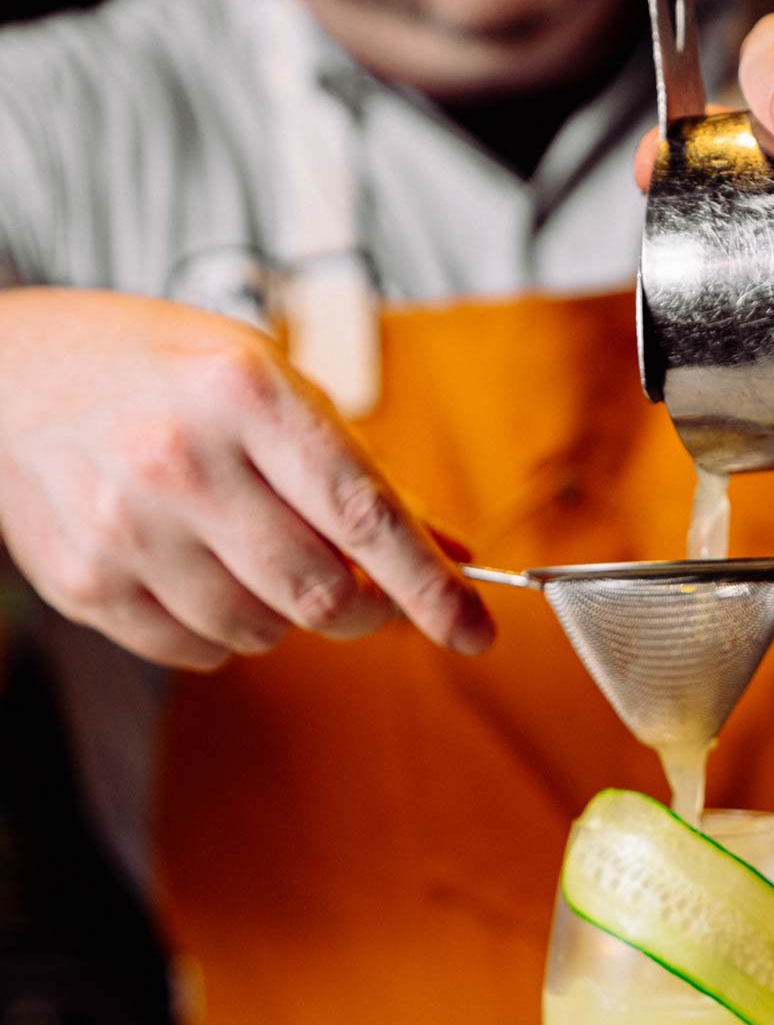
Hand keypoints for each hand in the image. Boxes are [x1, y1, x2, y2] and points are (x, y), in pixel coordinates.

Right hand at [0, 289, 492, 668]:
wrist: (9, 373)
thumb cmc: (158, 372)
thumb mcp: (269, 383)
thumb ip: (361, 473)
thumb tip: (450, 552)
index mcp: (243, 393)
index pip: (365, 516)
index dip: (431, 587)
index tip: (477, 631)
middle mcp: (182, 460)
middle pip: (320, 593)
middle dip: (364, 610)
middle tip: (366, 595)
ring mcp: (127, 528)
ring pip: (262, 632)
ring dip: (284, 613)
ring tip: (251, 551)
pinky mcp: (87, 584)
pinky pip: (198, 652)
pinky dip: (221, 629)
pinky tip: (195, 569)